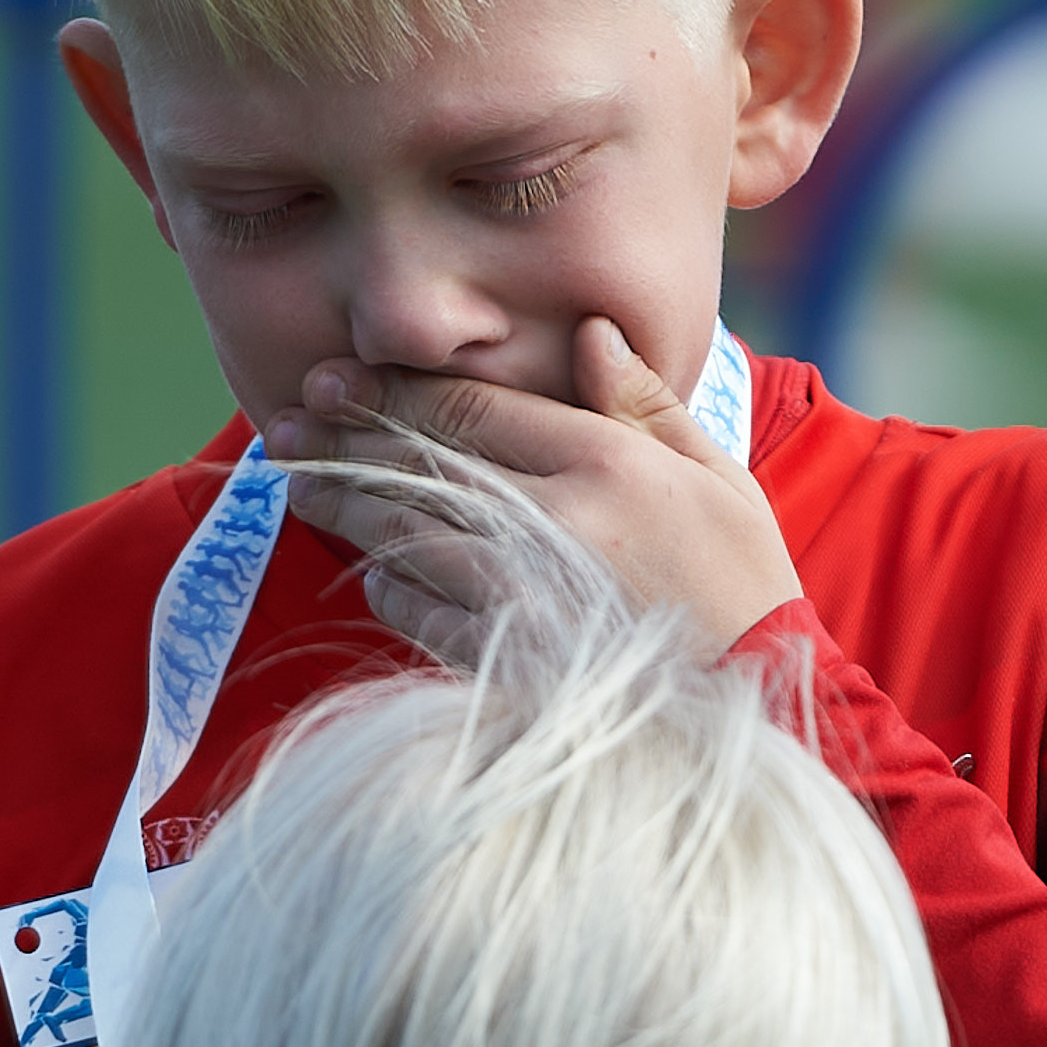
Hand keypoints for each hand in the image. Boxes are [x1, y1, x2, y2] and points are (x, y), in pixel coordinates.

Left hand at [262, 317, 801, 663]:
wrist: (763, 713)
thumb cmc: (746, 592)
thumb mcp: (719, 481)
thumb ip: (645, 406)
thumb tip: (588, 333)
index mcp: (606, 463)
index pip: (469, 409)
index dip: (388, 392)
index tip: (331, 379)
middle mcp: (553, 520)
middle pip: (419, 464)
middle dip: (342, 440)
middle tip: (284, 426)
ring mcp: (522, 594)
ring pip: (405, 534)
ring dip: (346, 507)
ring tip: (300, 483)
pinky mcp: (504, 660)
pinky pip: (418, 613)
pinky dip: (389, 589)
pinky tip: (375, 573)